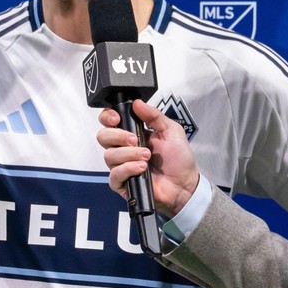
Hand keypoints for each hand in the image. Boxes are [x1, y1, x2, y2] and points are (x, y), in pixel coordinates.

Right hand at [97, 98, 199, 216]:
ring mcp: (121, 166)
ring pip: (109, 155)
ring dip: (129, 154)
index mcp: (132, 133)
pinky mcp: (122, 183)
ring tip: (147, 157)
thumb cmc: (179, 159)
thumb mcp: (171, 131)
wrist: (185, 184)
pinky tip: (142, 168)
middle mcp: (124, 148)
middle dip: (117, 135)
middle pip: (103, 136)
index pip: (109, 121)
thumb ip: (154, 116)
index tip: (117, 118)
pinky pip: (114, 174)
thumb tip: (136, 103)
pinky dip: (128, 169)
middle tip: (135, 140)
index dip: (108, 117)